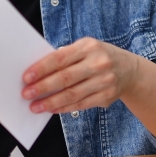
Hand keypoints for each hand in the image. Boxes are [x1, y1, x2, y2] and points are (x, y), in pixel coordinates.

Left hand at [21, 38, 141, 113]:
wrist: (129, 70)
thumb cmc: (98, 57)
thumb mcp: (85, 49)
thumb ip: (65, 57)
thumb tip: (38, 73)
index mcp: (89, 47)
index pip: (61, 58)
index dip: (42, 68)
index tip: (26, 77)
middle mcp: (98, 63)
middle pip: (66, 78)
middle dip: (43, 87)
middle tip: (27, 94)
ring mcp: (104, 81)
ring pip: (72, 94)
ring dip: (51, 102)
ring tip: (35, 106)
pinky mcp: (106, 96)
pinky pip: (81, 104)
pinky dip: (64, 108)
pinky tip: (52, 109)